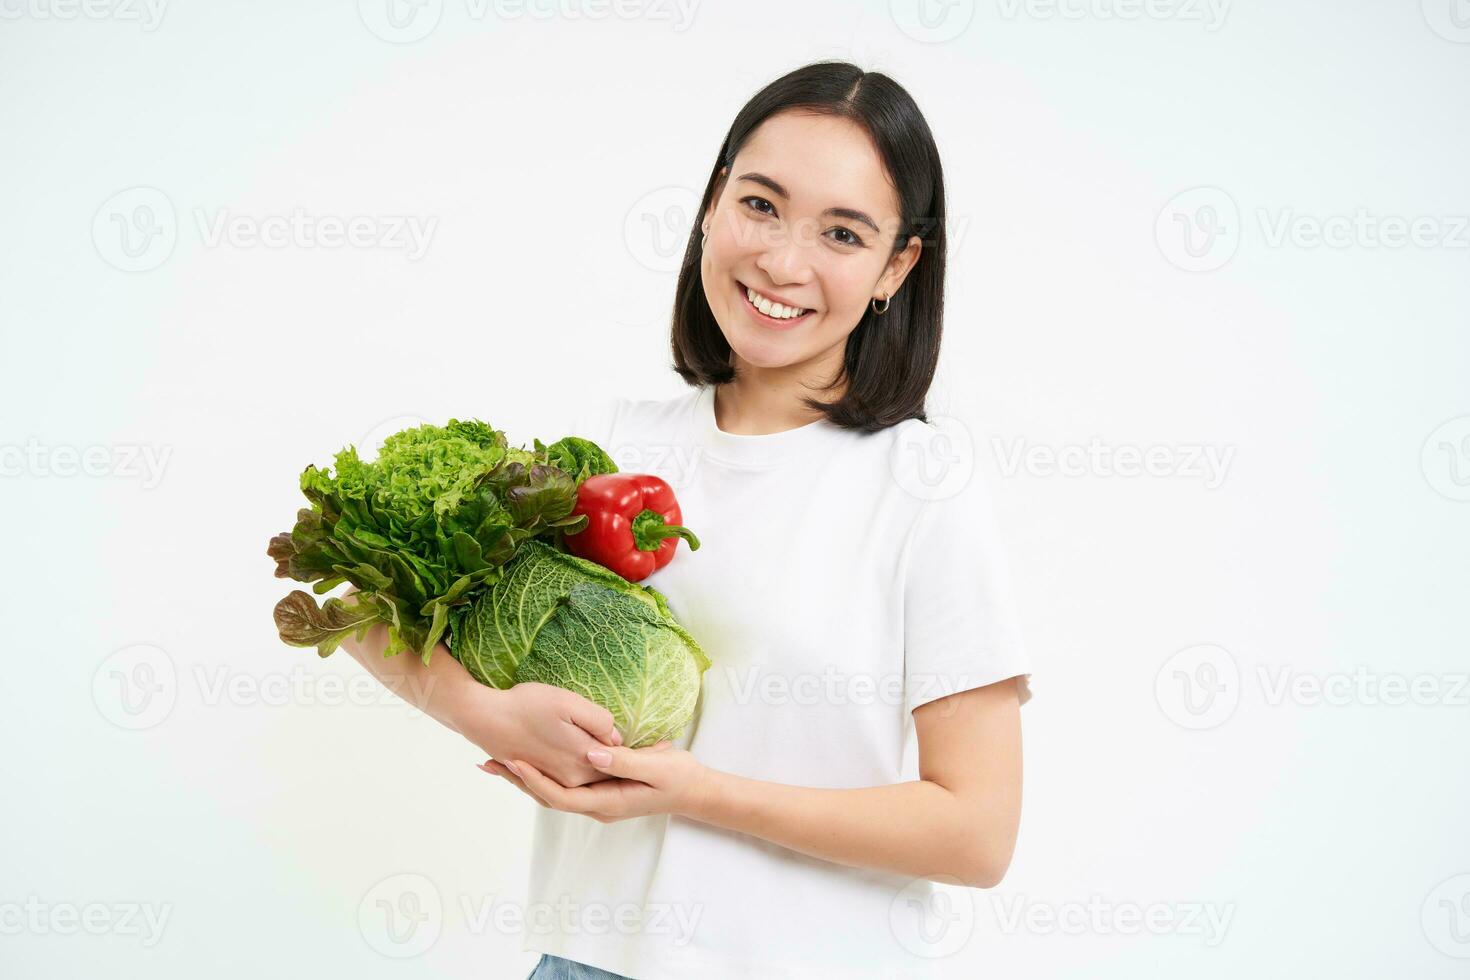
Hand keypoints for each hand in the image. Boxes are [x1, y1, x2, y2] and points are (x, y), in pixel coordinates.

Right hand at [455, 682, 623, 787]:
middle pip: (605, 773)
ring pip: (586, 777)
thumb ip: (600, 722)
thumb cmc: (526, 705)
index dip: (628, 749)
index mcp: (584, 761)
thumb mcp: (570, 703)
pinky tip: (575, 753)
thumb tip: (616, 739)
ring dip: (596, 767)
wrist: (484, 717)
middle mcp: (571, 779)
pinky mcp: (541, 777)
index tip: (633, 737)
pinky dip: (575, 769)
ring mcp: (554, 781)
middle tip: (622, 742)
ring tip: (602, 748)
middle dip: (615, 762)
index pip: (620, 761)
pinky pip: (566, 778)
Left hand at [478, 741, 711, 822]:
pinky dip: (543, 772)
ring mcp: (597, 799)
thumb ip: (622, 761)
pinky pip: (564, 783)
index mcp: (605, 803)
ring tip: (497, 760)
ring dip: (525, 777)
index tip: (512, 760)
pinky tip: (530, 759)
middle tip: (488, 761)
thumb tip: (590, 754)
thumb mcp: (654, 767)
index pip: (558, 795)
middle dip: (517, 780)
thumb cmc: (677, 778)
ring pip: (552, 790)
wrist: (695, 791)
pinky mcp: (600, 789)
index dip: (533, 779)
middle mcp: (595, 805)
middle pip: (546, 796)